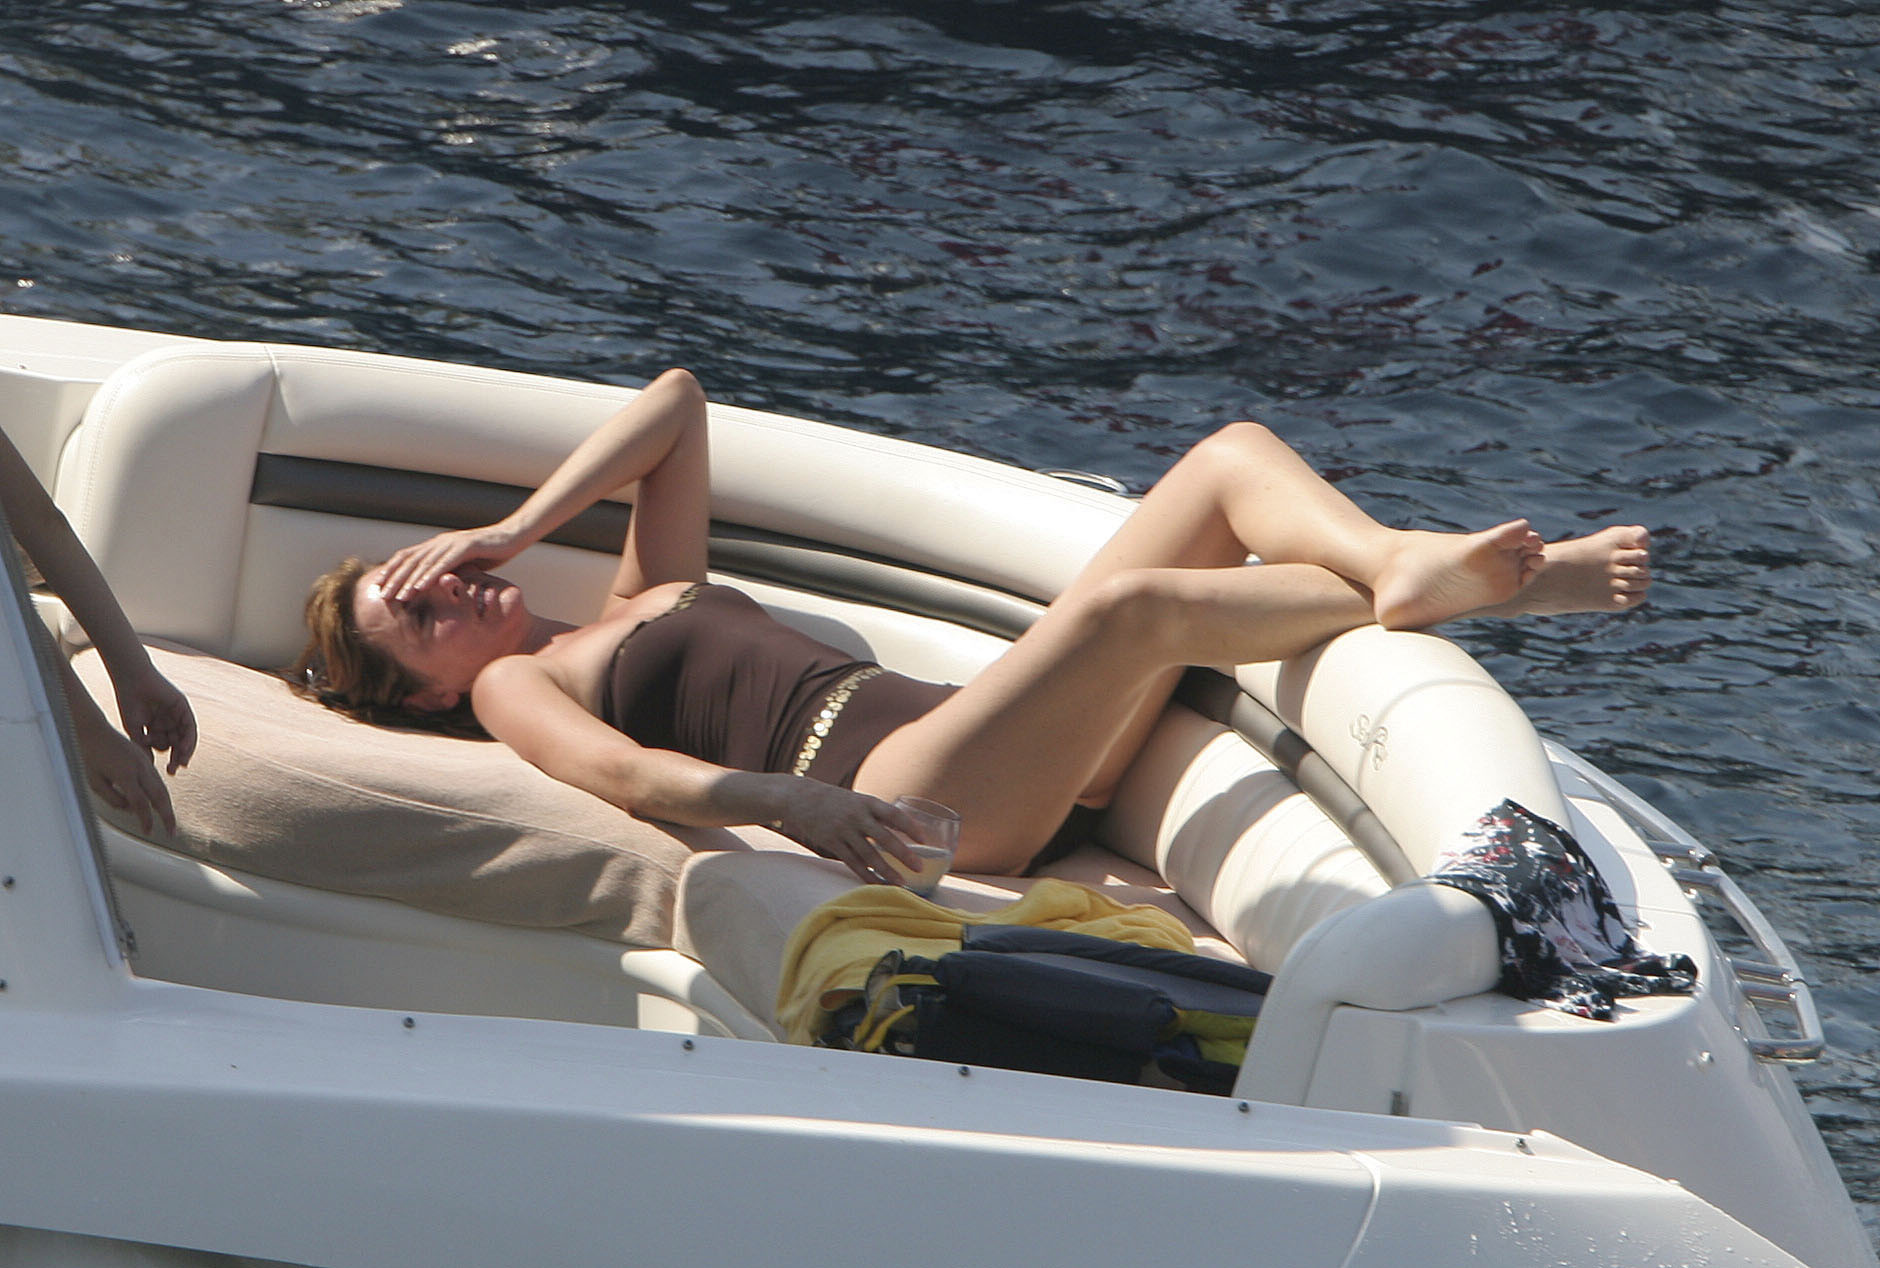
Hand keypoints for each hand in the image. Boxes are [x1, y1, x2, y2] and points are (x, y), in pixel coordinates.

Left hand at [74, 707, 176, 835]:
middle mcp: (140, 767)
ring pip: (162, 787)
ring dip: (166, 805)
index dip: (146, 820)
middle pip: (160, 796)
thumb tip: (129, 808)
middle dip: (168, 815)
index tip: (148, 831)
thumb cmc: (89, 754)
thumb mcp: (94, 781)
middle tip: (172, 831)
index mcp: (126, 775)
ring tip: (169, 819)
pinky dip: (161, 792)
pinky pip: (156, 778)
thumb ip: (113, 798)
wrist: (93, 729)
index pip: (140, 803)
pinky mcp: (144, 758)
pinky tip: (159, 802)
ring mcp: (144, 761)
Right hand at [114, 665, 196, 774]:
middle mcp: (169, 722)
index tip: (166, 773)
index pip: (167, 747)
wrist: (131, 682)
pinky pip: (190, 726)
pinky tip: (183, 749)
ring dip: (185, 751)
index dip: (168, 760)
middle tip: (173, 771)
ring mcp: (177, 714)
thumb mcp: (135, 730)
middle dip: (178, 758)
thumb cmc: (128, 703)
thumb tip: (150, 765)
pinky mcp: (183, 707)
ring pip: (186, 736)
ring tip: (181, 763)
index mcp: (158, 727)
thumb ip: (143, 747)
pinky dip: (189, 738)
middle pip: (178, 744)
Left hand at [375, 524, 525, 601]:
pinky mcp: (466, 546)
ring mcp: (452, 543)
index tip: (379, 587)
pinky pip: (443, 563)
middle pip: (410, 560)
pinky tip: (420, 587)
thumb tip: (436, 586)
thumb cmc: (491, 552)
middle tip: (382, 596)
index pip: (407, 557)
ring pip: (424, 563)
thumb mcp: (466, 564)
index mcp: (437, 545)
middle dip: (394, 579)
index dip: (391, 571)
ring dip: (409, 581)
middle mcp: (440, 542)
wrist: (514, 537)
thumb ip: (449, 571)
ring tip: (398, 597)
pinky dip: (429, 576)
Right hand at [770, 782, 922, 885]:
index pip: (893, 814)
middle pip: (884, 838)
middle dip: (903, 854)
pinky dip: (866, 875)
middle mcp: (856, 816)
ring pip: (869, 855)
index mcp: (867, 802)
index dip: (910, 827)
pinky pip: (852, 863)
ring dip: (886, 871)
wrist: (800, 798)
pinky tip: (878, 884)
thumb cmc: (835, 800)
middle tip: (919, 867)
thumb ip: (876, 813)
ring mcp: (843, 830)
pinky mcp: (832, 843)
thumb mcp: (857, 799)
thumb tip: (903, 829)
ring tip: (902, 883)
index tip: (924, 839)